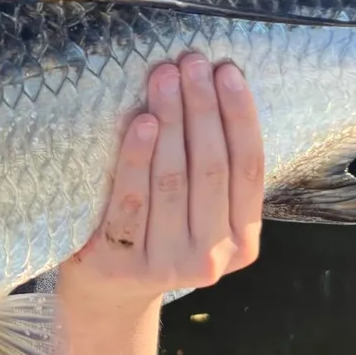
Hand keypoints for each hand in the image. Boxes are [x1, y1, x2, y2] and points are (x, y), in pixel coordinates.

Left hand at [62, 53, 263, 306]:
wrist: (107, 292)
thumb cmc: (157, 231)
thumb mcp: (199, 213)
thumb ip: (212, 171)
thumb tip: (216, 86)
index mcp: (242, 242)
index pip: (248, 168)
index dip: (240, 116)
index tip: (228, 71)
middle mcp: (211, 257)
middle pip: (211, 168)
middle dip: (203, 107)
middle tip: (192, 62)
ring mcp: (167, 264)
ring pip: (173, 179)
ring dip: (171, 120)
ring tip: (165, 76)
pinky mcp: (122, 262)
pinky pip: (130, 201)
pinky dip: (136, 157)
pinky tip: (141, 121)